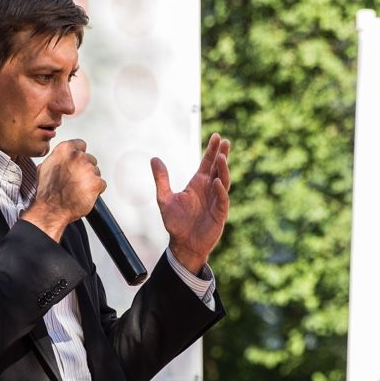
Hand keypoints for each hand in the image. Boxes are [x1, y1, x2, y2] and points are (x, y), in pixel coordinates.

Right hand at [21, 139, 105, 241]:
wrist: (51, 209)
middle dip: (85, 169)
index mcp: (65, 150)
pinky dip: (96, 190)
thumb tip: (60, 158)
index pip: (81, 145)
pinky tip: (85, 194)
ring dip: (90, 180)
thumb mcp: (44, 167)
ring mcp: (88, 169)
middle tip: (76, 180)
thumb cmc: (47, 192)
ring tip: (78, 189)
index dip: (79, 156)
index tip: (77, 162)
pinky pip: (101, 184)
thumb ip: (56, 158)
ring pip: (96, 172)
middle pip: (90, 159)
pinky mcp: (96, 182)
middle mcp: (78, 157)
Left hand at [152, 133, 230, 273]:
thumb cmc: (175, 222)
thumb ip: (161, 179)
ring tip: (221, 158)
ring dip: (223, 170)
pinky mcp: (219, 214)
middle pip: (219, 169)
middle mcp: (209, 190)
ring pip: (223, 182)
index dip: (212, 150)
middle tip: (225, 141)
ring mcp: (216, 201)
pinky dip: (219, 191)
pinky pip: (222, 200)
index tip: (217, 137)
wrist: (183, 244)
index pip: (208, 163)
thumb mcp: (164, 198)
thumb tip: (154, 158)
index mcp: (198, 184)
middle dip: (222, 155)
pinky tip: (216, 182)